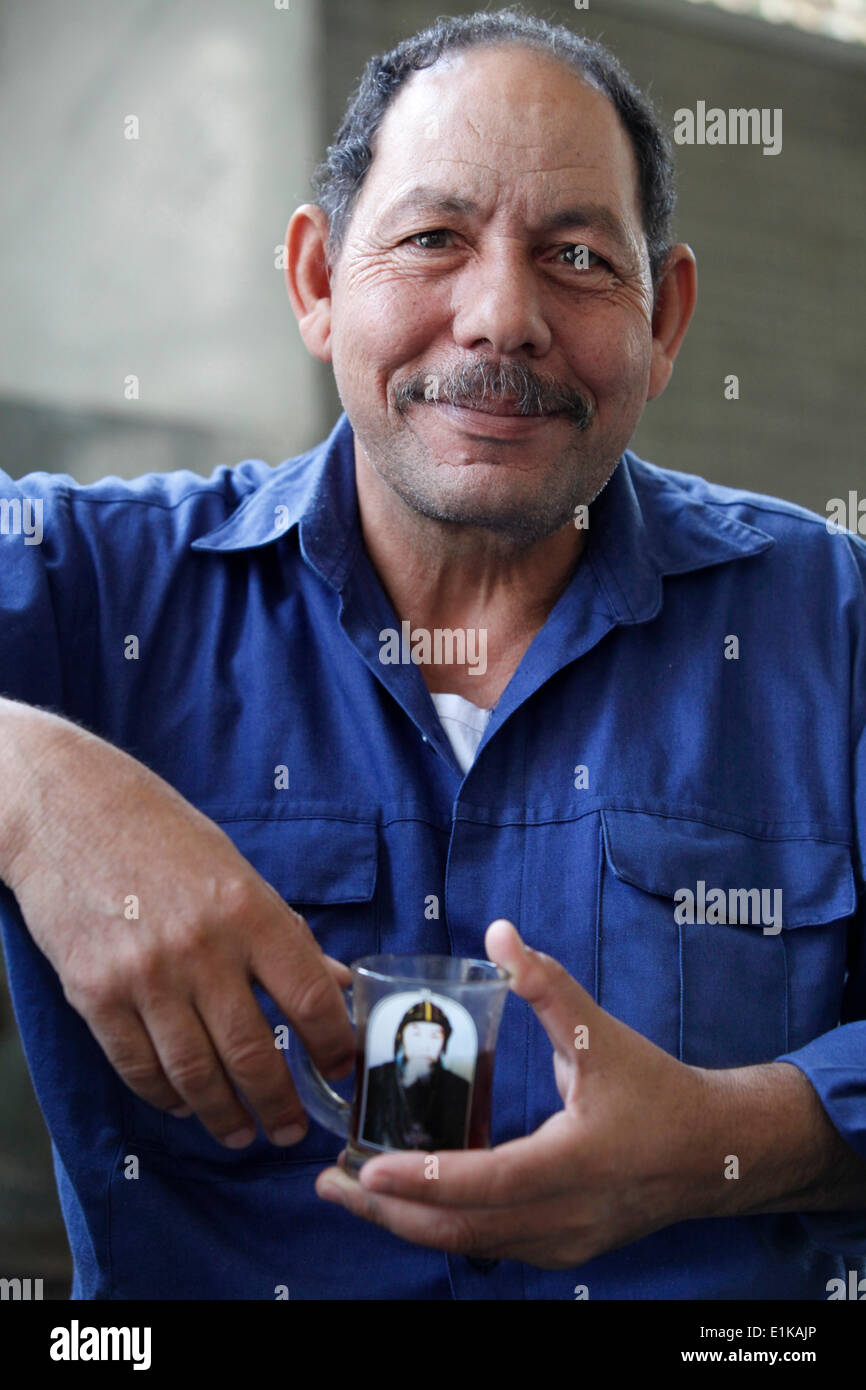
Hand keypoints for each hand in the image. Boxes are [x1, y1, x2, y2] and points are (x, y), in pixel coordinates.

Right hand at [2, 705, 353, 1147]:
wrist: (69, 813)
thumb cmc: (164, 837)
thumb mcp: (238, 872)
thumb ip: (285, 934)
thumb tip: (337, 983)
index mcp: (249, 910)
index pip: (309, 996)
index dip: (333, 1045)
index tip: (342, 1071)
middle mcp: (201, 948)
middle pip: (254, 1052)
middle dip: (280, 1103)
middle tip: (292, 1128)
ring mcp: (145, 977)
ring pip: (196, 1074)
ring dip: (225, 1115)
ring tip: (244, 1132)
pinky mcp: (95, 995)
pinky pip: (139, 1067)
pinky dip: (167, 1096)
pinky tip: (185, 1104)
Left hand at [315, 919, 716, 1266]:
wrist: (715, 1154)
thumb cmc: (656, 1090)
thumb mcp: (600, 1033)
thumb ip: (547, 984)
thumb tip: (499, 931)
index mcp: (576, 1161)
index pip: (488, 1182)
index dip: (423, 1181)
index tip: (363, 1169)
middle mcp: (565, 1216)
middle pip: (461, 1230)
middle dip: (387, 1211)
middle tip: (329, 1183)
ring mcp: (562, 1242)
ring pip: (471, 1244)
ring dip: (407, 1223)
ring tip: (353, 1191)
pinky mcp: (561, 1249)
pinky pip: (490, 1245)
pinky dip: (442, 1227)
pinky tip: (409, 1200)